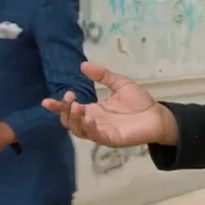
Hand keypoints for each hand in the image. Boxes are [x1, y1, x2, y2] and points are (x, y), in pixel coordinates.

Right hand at [42, 62, 175, 147]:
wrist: (158, 115)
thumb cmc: (139, 102)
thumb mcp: (119, 83)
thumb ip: (102, 75)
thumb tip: (83, 65)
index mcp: (93, 110)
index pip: (70, 110)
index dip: (58, 107)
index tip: (46, 101)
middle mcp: (93, 122)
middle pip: (70, 121)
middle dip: (64, 111)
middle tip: (69, 97)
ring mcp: (101, 132)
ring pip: (79, 130)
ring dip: (74, 119)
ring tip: (77, 106)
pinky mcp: (111, 139)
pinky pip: (95, 136)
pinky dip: (89, 127)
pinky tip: (88, 117)